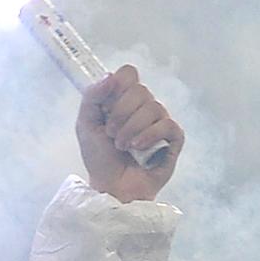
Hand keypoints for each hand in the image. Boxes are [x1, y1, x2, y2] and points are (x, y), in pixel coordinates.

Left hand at [77, 66, 181, 202]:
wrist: (111, 187)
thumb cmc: (99, 159)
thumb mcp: (85, 124)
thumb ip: (92, 96)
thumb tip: (111, 76)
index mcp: (123, 99)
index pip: (129, 73)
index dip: (119, 85)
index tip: (107, 104)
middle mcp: (143, 107)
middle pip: (140, 89)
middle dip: (121, 113)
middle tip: (111, 134)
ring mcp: (160, 122)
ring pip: (154, 107)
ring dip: (132, 129)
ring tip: (123, 147)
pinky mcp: (173, 139)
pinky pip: (168, 124)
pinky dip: (150, 135)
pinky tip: (139, 149)